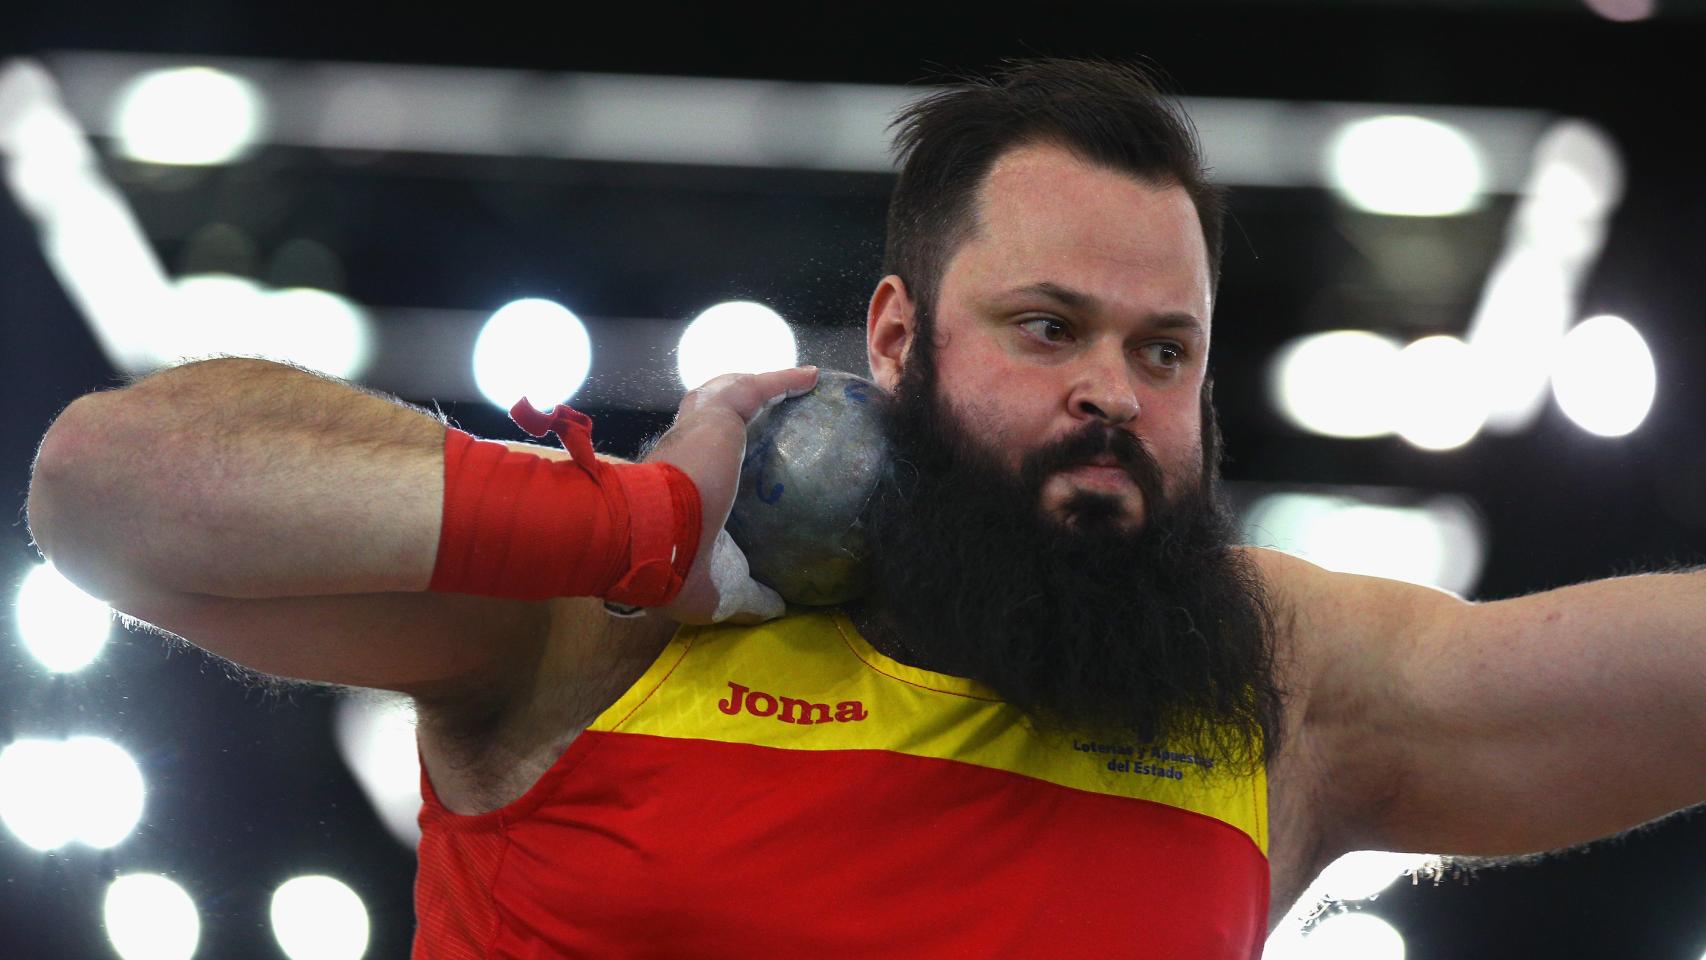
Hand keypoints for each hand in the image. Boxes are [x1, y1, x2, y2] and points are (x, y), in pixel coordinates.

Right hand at [647, 366, 818, 623]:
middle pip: (700, 421)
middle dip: (725, 412)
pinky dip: (781, 381)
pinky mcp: (714, 418)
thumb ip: (752, 596)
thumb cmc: (679, 568)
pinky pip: (754, 390)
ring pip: (720, 395)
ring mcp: (692, 432)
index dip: (709, 461)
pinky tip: (812, 378)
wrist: (654, 541)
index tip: (735, 468)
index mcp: (672, 492)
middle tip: (758, 415)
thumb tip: (780, 607)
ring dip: (749, 386)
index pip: (689, 466)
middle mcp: (677, 455)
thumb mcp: (722, 592)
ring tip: (783, 384)